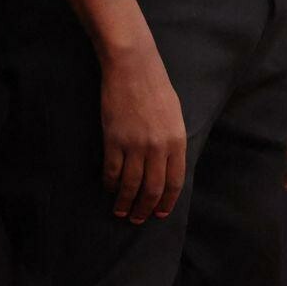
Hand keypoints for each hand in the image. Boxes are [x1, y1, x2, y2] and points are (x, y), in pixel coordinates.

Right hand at [99, 37, 186, 222]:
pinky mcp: (114, 140)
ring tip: (121, 211)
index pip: (174, 182)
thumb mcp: (175, 115)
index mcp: (177, 141)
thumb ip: (173, 142)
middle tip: (137, 218)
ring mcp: (135, 145)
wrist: (133, 67)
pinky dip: (110, 184)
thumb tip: (167, 167)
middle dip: (145, 208)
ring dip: (125, 202)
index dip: (166, 202)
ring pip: (130, 185)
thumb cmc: (156, 87)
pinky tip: (109, 189)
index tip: (160, 213)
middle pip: (152, 189)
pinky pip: (112, 171)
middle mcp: (158, 147)